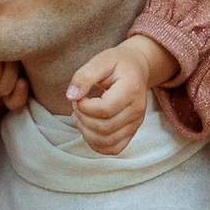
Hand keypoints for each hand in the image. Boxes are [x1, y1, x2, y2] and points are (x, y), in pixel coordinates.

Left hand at [65, 33, 166, 156]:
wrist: (137, 68)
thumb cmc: (117, 63)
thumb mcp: (101, 60)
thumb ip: (84, 76)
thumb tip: (71, 96)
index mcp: (131, 89)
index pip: (105, 109)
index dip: (84, 107)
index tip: (78, 97)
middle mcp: (137, 109)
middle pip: (105, 127)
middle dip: (83, 119)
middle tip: (77, 105)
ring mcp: (136, 123)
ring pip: (108, 141)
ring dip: (87, 132)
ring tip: (80, 117)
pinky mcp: (132, 131)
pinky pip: (114, 148)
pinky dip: (97, 144)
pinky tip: (88, 129)